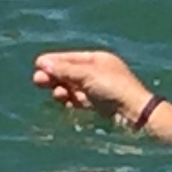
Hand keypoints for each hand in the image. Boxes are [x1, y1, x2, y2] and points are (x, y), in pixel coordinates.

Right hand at [32, 48, 152, 125]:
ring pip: (72, 87)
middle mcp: (98, 73)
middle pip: (70, 73)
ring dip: (61, 89)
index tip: (38, 64)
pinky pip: (78, 100)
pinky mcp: (98, 105)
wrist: (134, 113)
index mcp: (99, 59)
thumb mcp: (87, 75)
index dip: (55, 61)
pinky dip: (69, 100)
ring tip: (55, 93)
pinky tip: (61, 100)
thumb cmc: (115, 88)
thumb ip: (65, 70)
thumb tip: (43, 64)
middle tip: (37, 80)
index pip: (71, 58)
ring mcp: (98, 89)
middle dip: (54, 76)